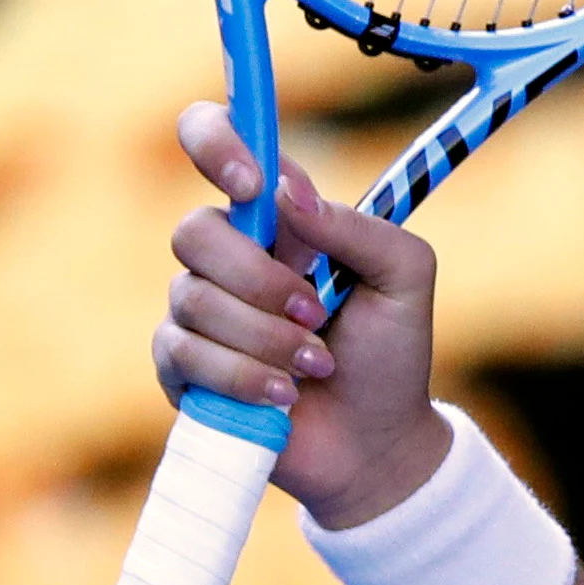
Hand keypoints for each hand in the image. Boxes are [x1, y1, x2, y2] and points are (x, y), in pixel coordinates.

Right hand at [156, 102, 448, 529]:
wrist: (375, 442)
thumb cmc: (391, 353)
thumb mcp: (404, 278)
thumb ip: (359, 229)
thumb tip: (287, 195)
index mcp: (280, 219)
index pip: (218, 142)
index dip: (216, 143)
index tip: (253, 186)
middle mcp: (230, 255)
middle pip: (194, 231)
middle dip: (260, 280)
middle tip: (316, 312)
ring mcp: (198, 311)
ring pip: (192, 299)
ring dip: (267, 339)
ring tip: (317, 364)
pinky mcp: (179, 367)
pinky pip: (183, 353)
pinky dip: (245, 375)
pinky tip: (284, 395)